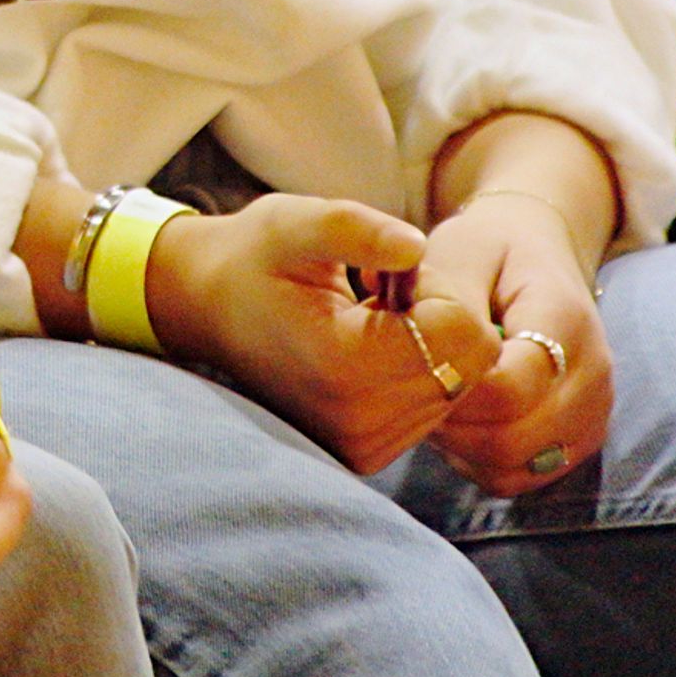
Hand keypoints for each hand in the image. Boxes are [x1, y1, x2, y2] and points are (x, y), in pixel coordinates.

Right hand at [154, 195, 498, 474]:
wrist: (205, 309)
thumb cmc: (253, 258)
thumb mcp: (295, 223)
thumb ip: (357, 229)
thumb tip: (415, 247)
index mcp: (345, 368)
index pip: (464, 332)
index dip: (435, 286)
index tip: (382, 273)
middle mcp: (358, 425)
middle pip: (470, 363)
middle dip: (438, 317)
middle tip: (377, 294)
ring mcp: (362, 447)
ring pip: (461, 387)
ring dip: (429, 346)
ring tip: (368, 320)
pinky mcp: (366, 454)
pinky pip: (436, 406)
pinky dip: (417, 371)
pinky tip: (370, 349)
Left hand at [419, 193, 613, 495]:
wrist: (535, 253)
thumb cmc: (487, 250)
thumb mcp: (460, 249)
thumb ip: (444, 296)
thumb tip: (429, 346)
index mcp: (565, 320)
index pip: (508, 389)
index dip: (452, 390)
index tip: (417, 367)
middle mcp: (593, 375)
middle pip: (513, 438)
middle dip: (452, 423)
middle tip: (416, 390)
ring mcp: (592, 413)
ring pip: (516, 464)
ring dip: (463, 445)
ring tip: (437, 400)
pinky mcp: (577, 439)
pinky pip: (521, 477)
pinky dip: (480, 461)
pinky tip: (461, 422)